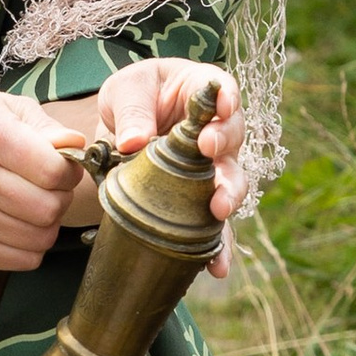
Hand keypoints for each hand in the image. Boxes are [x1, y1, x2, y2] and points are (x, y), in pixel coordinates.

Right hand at [0, 90, 82, 270]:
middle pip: (49, 207)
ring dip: (48, 223)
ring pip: (40, 237)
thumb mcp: (3, 109)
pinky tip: (21, 224)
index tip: (63, 167)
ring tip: (35, 204)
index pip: (53, 170)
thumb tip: (76, 145)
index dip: (69, 172)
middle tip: (50, 188)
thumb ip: (45, 126)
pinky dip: (32, 246)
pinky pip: (22, 259)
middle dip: (61, 198)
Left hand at [92, 60, 245, 274]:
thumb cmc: (133, 94)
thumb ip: (132, 110)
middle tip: (209, 151)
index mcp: (203, 91)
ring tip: (218, 210)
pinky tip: (215, 265)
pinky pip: (213, 223)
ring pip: (231, 181)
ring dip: (228, 196)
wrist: (122, 126)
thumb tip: (133, 142)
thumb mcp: (125, 90)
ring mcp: (213, 167)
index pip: (224, 91)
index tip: (220, 109)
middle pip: (233, 136)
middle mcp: (217, 130)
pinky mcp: (201, 198)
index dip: (227, 100)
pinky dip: (217, 244)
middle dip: (224, 146)